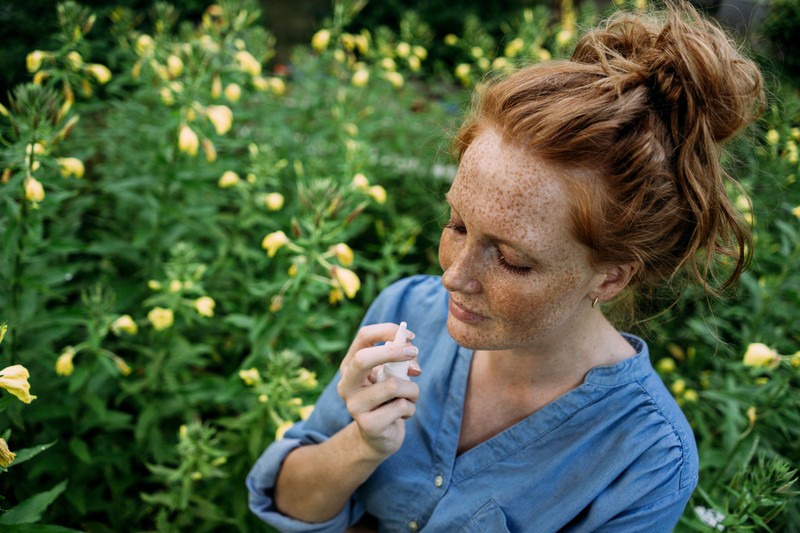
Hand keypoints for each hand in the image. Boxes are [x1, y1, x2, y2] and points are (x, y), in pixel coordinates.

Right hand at [337, 323, 421, 457]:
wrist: (379, 437)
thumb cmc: (388, 399)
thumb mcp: (392, 375)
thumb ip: (401, 362)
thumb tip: (412, 357)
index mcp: (350, 366)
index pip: (363, 336)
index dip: (388, 330)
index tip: (410, 337)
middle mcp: (346, 384)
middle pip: (363, 358)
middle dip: (394, 351)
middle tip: (414, 352)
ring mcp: (354, 405)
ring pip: (393, 385)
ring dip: (412, 389)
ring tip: (409, 398)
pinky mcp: (368, 424)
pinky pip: (401, 406)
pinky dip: (411, 408)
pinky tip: (403, 415)